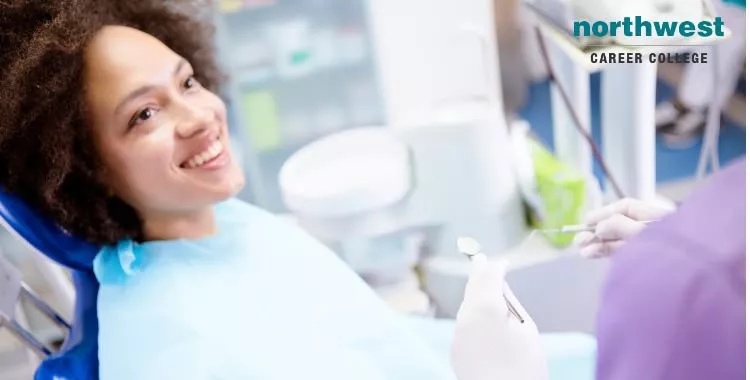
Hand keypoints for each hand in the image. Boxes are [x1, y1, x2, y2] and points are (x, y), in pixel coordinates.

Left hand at [451, 254, 546, 379]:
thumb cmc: (525, 366)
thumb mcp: (527, 329)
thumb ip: (509, 302)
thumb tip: (499, 286)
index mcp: (485, 307)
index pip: (488, 276)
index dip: (496, 267)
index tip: (503, 262)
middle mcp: (465, 317)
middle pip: (472, 290)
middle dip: (479, 276)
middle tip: (480, 259)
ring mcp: (457, 335)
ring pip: (467, 308)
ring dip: (476, 298)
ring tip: (486, 291)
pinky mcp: (455, 351)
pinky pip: (465, 326)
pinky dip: (473, 317)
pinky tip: (483, 321)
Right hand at [573, 198, 675, 257]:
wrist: (696, 272)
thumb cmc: (673, 247)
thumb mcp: (644, 232)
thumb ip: (620, 227)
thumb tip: (598, 228)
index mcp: (654, 215)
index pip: (624, 208)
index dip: (603, 213)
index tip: (585, 221)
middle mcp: (649, 228)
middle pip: (617, 224)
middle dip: (597, 231)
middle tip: (578, 239)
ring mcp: (646, 244)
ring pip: (616, 240)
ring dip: (597, 244)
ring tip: (582, 251)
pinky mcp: (643, 260)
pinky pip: (620, 252)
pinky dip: (604, 252)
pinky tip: (591, 254)